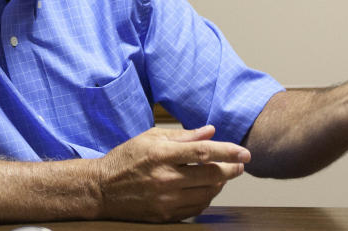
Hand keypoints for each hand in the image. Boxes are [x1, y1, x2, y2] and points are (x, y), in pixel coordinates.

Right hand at [95, 125, 249, 221]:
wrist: (102, 190)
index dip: (228, 152)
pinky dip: (206, 198)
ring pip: (207, 194)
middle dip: (231, 169)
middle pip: (211, 175)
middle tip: (239, 165)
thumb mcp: (151, 137)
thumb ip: (183, 136)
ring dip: (220, 184)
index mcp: (162, 154)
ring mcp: (165, 200)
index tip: (245, 153)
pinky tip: (206, 188)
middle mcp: (165, 178)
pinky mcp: (165, 215)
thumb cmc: (126, 158)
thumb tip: (211, 131)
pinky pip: (196, 208)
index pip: (204, 152)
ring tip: (222, 174)